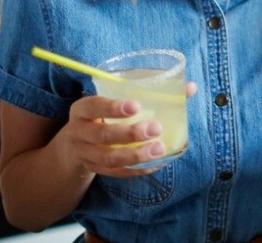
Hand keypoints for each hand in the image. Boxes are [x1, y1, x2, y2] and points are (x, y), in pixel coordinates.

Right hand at [61, 82, 196, 178]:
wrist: (72, 146)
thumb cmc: (103, 114)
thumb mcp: (113, 99)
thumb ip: (147, 91)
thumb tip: (190, 88)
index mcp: (82, 109)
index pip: (93, 106)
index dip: (113, 107)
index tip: (136, 106)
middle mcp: (79, 133)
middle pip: (102, 136)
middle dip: (130, 134)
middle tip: (156, 128)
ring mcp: (86, 155)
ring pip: (109, 159)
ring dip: (135, 155)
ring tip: (159, 149)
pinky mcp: (95, 170)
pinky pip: (116, 173)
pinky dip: (136, 170)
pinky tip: (156, 164)